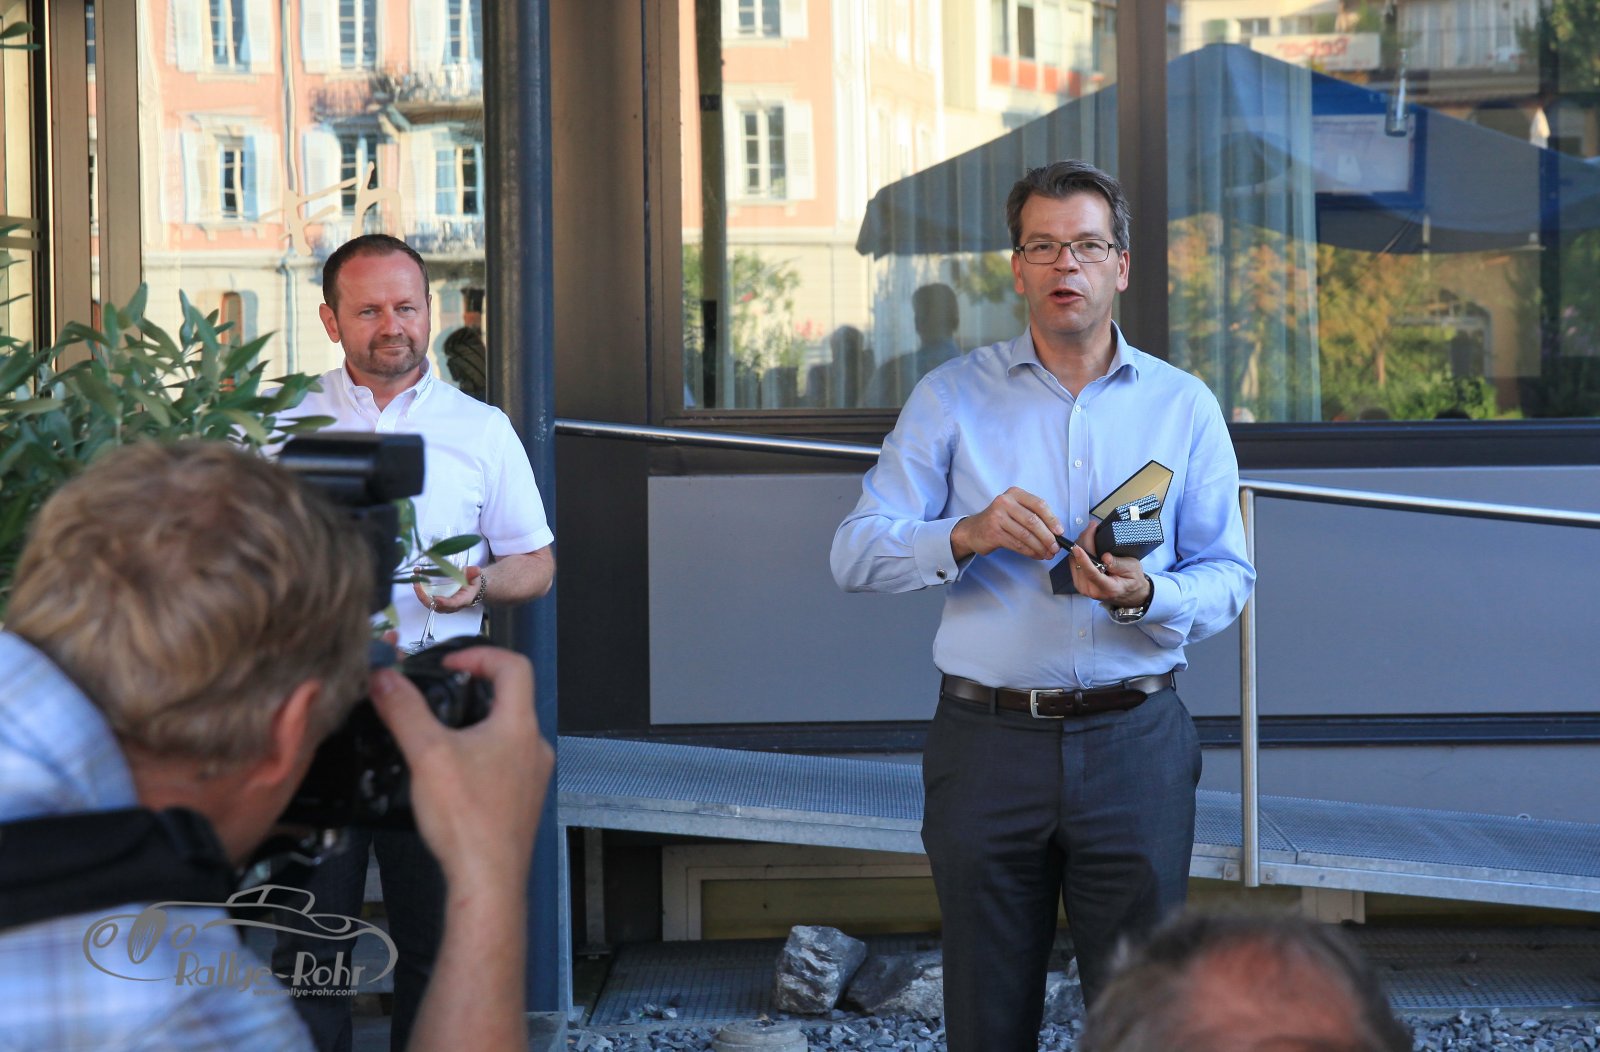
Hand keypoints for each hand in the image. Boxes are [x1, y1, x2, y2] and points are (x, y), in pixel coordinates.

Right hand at [368, 647, 551, 893]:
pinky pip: (505, 767)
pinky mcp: (523, 804)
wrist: (487, 880)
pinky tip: (451, 778)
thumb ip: (404, 711)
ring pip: (506, 736)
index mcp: (520, 725)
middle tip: (437, 699)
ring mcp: (533, 778)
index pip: (514, 666)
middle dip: (472, 693)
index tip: (450, 662)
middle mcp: (535, 747)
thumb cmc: (465, 816)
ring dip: (475, 728)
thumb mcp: (426, 753)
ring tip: (437, 739)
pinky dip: (480, 759)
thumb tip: (384, 678)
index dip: (481, 653)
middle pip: (511, 700)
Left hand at [412, 566, 482, 613]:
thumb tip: (476, 570)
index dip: (445, 602)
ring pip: (429, 602)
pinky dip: (420, 589)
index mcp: (462, 600)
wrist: (470, 587)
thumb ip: (473, 573)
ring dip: (420, 591)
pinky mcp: (436, 600)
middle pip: (436, 606)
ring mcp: (442, 604)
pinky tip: (416, 578)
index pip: (453, 604)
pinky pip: (426, 598)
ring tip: (415, 577)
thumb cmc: (472, 582)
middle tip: (417, 583)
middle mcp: (451, 605)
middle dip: (424, 596)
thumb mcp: (474, 576)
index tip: (436, 599)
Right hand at [950, 487, 1063, 560]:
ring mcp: (997, 517)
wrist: (973, 530)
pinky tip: (1036, 555)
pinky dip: (1030, 552)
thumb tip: (1056, 532)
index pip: (1039, 504)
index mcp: (1015, 493)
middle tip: (1055, 548)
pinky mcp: (994, 533)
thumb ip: (1034, 516)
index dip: (1052, 519)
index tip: (1060, 532)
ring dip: (1040, 547)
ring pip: (1026, 535)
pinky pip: (1017, 544)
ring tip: (1047, 554)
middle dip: (1047, 537)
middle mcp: (1005, 502)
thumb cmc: (1000, 520)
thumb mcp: (1016, 510)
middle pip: (1033, 521)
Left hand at [1059, 520, 1152, 605]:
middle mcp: (1092, 590)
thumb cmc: (1132, 580)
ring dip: (1080, 545)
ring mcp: (1083, 587)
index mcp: (1107, 588)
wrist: (1130, 592)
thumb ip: (1119, 564)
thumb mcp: (1133, 569)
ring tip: (1090, 532)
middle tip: (1092, 527)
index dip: (1083, 559)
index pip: (1092, 573)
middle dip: (1084, 542)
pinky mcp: (1079, 582)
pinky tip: (1086, 542)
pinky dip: (1078, 551)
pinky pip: (1073, 564)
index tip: (1077, 548)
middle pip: (1080, 564)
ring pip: (1074, 562)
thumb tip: (1106, 557)